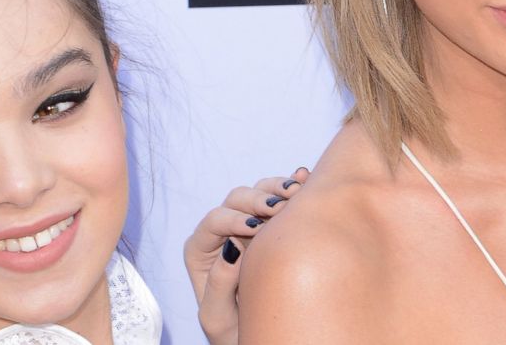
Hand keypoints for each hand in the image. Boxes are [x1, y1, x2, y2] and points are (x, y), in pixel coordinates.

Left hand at [185, 167, 309, 344]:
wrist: (260, 336)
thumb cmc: (233, 330)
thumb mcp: (217, 317)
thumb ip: (219, 283)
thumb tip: (233, 244)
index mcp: (201, 250)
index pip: (213, 222)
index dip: (233, 219)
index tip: (255, 228)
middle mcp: (223, 232)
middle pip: (236, 200)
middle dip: (257, 199)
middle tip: (278, 208)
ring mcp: (250, 224)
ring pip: (259, 190)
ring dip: (277, 188)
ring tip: (296, 192)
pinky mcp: (273, 222)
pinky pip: (281, 195)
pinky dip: (292, 184)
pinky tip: (303, 177)